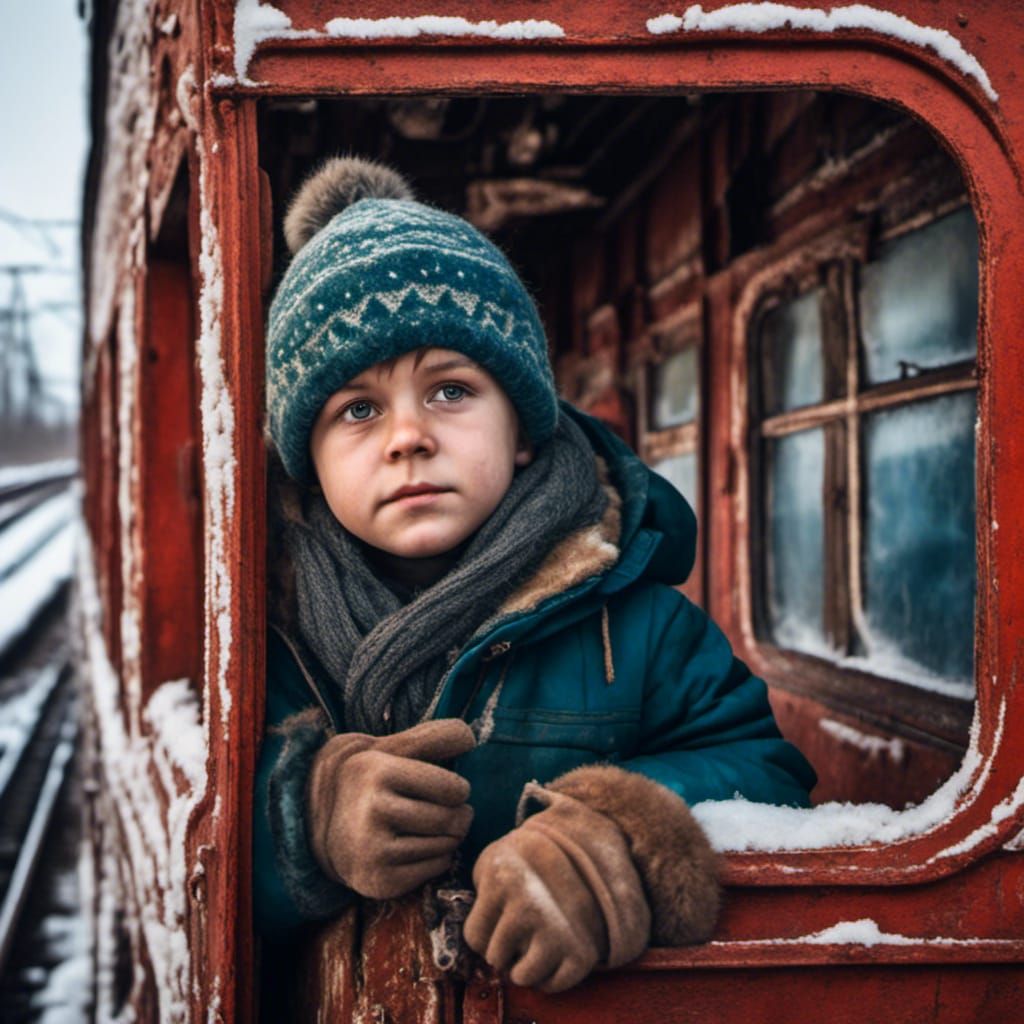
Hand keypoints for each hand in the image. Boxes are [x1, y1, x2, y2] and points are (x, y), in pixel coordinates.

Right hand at [307, 718, 475, 898]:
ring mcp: (373, 849)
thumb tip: (470, 737)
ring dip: (449, 836)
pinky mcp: (380, 880)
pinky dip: (438, 858)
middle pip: (451, 818)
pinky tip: (418, 848)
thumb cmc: (375, 784)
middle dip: (459, 816)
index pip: (452, 788)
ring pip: (446, 844)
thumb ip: (432, 737)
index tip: (447, 789)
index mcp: (377, 771)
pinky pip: (436, 867)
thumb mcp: (394, 749)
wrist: (328, 830)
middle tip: (448, 812)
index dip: (458, 789)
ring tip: (430, 828)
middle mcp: (371, 809)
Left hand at [464, 791, 649, 992]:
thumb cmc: (528, 861)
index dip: (484, 930)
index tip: (500, 911)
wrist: (584, 850)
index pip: (475, 938)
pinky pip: (553, 985)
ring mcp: (556, 931)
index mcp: (503, 882)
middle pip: (496, 957)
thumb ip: (476, 891)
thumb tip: (465, 937)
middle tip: (522, 921)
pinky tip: (554, 949)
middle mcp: (528, 907)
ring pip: (521, 976)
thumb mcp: (494, 859)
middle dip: (504, 945)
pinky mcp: (581, 952)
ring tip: (536, 935)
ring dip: (525, 964)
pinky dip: (550, 976)